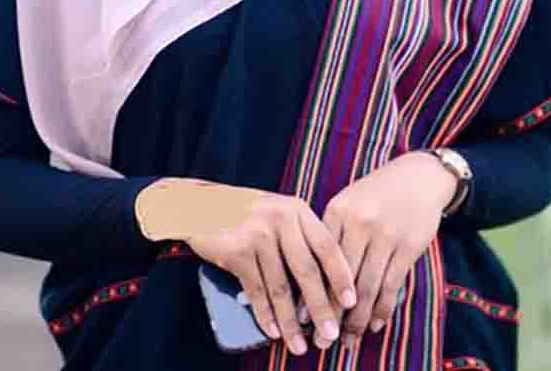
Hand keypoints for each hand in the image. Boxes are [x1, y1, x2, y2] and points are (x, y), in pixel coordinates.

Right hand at [187, 192, 356, 354]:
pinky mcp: (237, 251)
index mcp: (297, 210)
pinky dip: (265, 315)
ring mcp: (258, 235)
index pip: (327, 246)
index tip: (353, 302)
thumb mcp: (278, 212)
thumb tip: (326, 285)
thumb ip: (300, 236)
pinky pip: (256, 291)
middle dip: (321, 308)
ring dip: (290, 322)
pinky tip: (272, 331)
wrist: (198, 204)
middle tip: (330, 334)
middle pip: (308, 272)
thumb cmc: (244, 213)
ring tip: (299, 345)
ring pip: (281, 287)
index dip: (341, 276)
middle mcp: (281, 220)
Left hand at [322, 151, 455, 348]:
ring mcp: (386, 235)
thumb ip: (330, 234)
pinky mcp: (409, 246)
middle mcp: (360, 223)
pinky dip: (383, 310)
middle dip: (331, 314)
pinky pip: (392, 285)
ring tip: (348, 340)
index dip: (310, 293)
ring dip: (357, 320)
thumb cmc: (375, 194)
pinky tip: (376, 325)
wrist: (418, 178)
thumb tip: (308, 279)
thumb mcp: (347, 203)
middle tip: (321, 341)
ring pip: (367, 287)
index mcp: (338, 211)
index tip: (301, 318)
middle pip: (341, 279)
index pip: (319, 260)